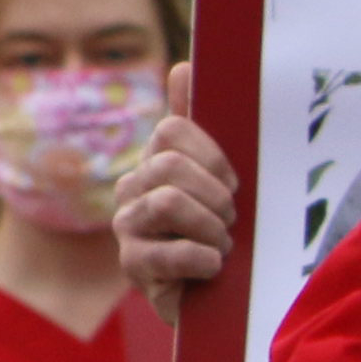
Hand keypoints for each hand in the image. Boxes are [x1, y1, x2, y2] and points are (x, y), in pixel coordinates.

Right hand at [112, 62, 237, 323]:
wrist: (217, 296)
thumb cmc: (220, 230)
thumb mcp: (217, 176)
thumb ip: (198, 122)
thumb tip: (185, 65)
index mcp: (154, 162)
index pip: (172, 132)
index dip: (212, 156)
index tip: (233, 184)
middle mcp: (132, 189)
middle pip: (169, 166)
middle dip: (214, 197)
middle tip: (229, 222)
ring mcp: (127, 227)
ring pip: (168, 203)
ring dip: (211, 229)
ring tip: (220, 247)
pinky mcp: (132, 265)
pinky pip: (170, 251)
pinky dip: (203, 259)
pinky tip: (212, 268)